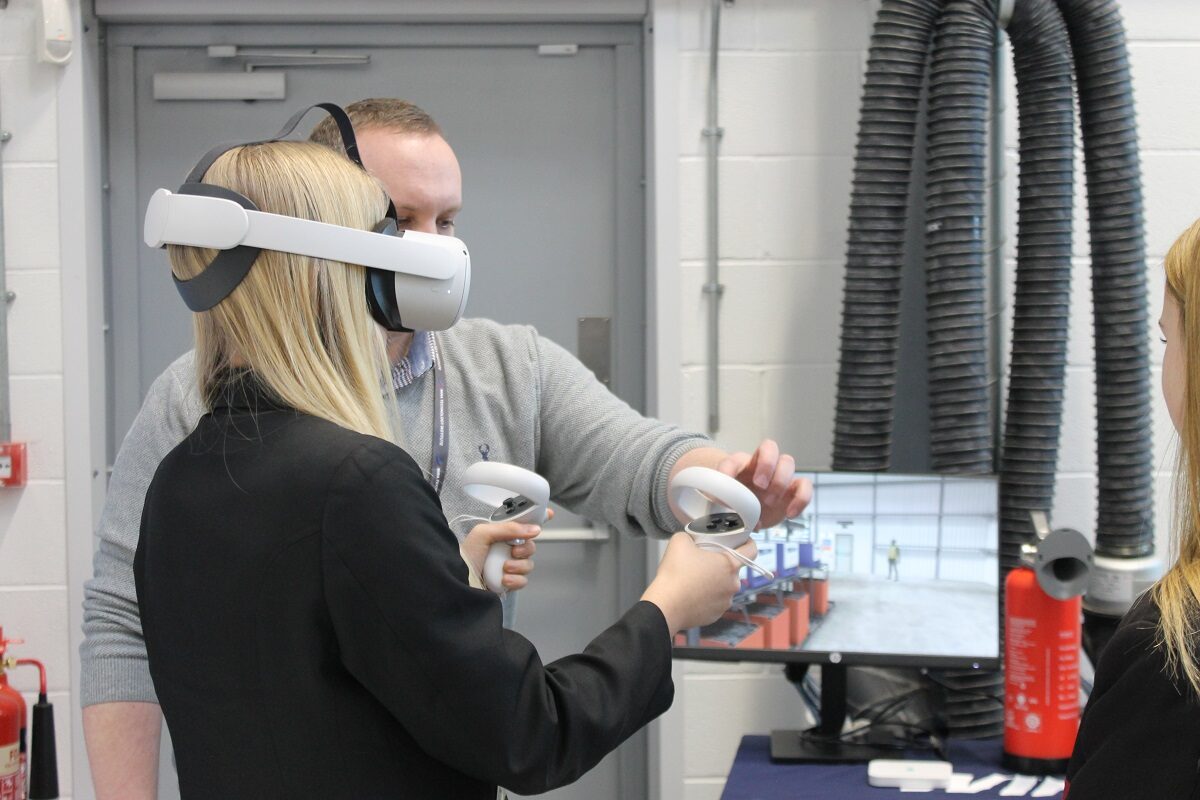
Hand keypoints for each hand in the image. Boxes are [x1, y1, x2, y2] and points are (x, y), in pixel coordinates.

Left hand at [460, 509, 551, 591]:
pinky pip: (524, 580)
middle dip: (525, 549)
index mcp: (502, 534)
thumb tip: (534, 528)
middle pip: (531, 545)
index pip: (524, 523)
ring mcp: (509, 565)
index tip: (549, 514)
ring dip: (518, 566)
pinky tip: (503, 579)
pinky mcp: (509, 582)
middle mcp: (507, 548)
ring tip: (504, 568)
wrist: (459, 580)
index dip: (539, 518)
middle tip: (513, 551)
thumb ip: (509, 528)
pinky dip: (515, 580)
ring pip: (529, 564)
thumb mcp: (483, 534)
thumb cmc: (466, 555)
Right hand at [641, 532, 756, 632]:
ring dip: (713, 581)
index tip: (741, 541)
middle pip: (733, 569)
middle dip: (720, 563)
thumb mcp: (680, 541)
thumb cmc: (674, 575)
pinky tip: (691, 593)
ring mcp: (725, 602)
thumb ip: (691, 535)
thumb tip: (691, 539)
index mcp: (730, 565)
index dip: (748, 543)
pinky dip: (706, 597)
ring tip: (693, 579)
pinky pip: (714, 601)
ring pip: (723, 586)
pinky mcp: (715, 615)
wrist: (665, 606)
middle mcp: (733, 585)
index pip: (752, 550)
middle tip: (703, 560)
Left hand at [717, 439, 811, 528]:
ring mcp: (778, 476)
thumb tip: (732, 518)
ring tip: (769, 502)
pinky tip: (790, 514)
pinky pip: (805, 486)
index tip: (727, 488)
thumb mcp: (724, 507)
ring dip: (780, 481)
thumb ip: (723, 509)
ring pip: (788, 461)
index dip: (729, 470)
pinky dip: (801, 499)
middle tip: (759, 485)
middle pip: (769, 447)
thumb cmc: (735, 506)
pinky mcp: (792, 491)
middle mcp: (761, 466)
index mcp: (740, 466)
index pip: (734, 459)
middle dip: (766, 465)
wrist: (749, 516)